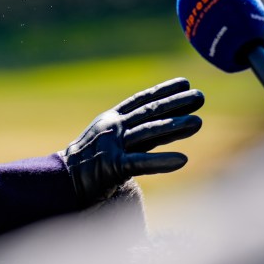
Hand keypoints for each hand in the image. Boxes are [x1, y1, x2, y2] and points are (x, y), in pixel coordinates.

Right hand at [60, 77, 203, 204]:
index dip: (164, 90)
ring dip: (175, 127)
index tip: (185, 83)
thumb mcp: (113, 139)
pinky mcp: (112, 166)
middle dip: (177, 104)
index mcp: (113, 118)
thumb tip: (170, 125)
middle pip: (150, 112)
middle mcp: (114, 127)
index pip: (142, 100)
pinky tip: (182, 160)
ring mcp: (113, 145)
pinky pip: (141, 162)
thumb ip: (140, 132)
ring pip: (149, 133)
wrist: (62, 179)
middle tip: (200, 96)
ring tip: (198, 122)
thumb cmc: (91, 161)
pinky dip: (162, 161)